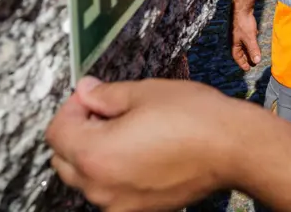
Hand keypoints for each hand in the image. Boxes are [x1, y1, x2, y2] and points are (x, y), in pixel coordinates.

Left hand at [45, 77, 244, 210]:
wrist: (234, 149)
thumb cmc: (195, 118)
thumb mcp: (146, 93)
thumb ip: (106, 95)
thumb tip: (85, 90)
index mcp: (95, 155)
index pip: (57, 132)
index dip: (71, 108)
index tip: (91, 95)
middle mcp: (100, 187)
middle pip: (64, 159)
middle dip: (78, 133)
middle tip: (107, 111)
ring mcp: (119, 204)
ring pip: (86, 178)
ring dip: (95, 154)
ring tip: (129, 131)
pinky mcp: (139, 210)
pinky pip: (111, 191)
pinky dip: (115, 173)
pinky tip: (142, 151)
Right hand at [231, 6, 260, 70]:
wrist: (241, 8)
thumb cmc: (244, 24)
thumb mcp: (250, 38)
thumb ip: (253, 50)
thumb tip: (257, 61)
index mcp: (234, 44)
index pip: (237, 58)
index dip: (243, 64)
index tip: (248, 69)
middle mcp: (234, 40)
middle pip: (240, 52)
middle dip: (246, 58)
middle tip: (253, 64)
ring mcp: (237, 34)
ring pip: (243, 45)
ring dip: (249, 50)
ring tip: (255, 54)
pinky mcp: (241, 28)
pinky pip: (246, 38)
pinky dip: (250, 42)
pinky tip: (255, 41)